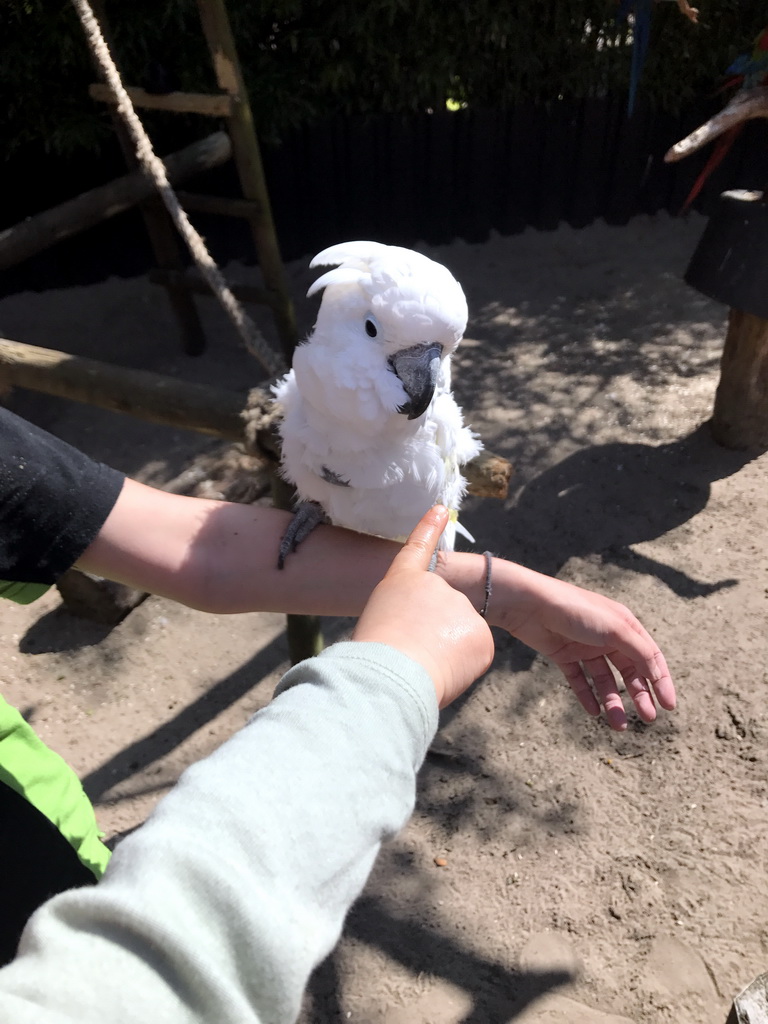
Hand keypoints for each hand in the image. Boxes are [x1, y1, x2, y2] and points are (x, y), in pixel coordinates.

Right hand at [352, 506, 493, 707]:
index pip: (418, 548)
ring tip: (422, 665)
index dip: (429, 527)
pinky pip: (474, 655)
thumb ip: (406, 619)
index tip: (441, 509)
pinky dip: (462, 669)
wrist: (391, 671)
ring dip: (447, 655)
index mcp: (402, 580)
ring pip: (459, 638)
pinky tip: (442, 672)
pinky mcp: (481, 634)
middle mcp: (436, 585)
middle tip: (410, 654)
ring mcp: (461, 606)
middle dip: (434, 636)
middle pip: (443, 614)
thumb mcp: (378, 623)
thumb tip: (426, 634)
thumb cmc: (372, 654)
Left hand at [492, 562, 674, 730]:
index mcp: (625, 625)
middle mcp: (607, 636)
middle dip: (640, 695)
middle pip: (629, 671)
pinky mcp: (563, 655)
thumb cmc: (576, 610)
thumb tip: (657, 674)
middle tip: (647, 719)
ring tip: (619, 725)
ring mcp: (584, 646)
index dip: (661, 681)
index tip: (669, 706)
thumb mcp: (616, 629)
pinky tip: (594, 713)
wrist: (530, 604)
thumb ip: (639, 651)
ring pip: (605, 680)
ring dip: (613, 703)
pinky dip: (587, 697)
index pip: (650, 657)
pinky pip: (579, 680)